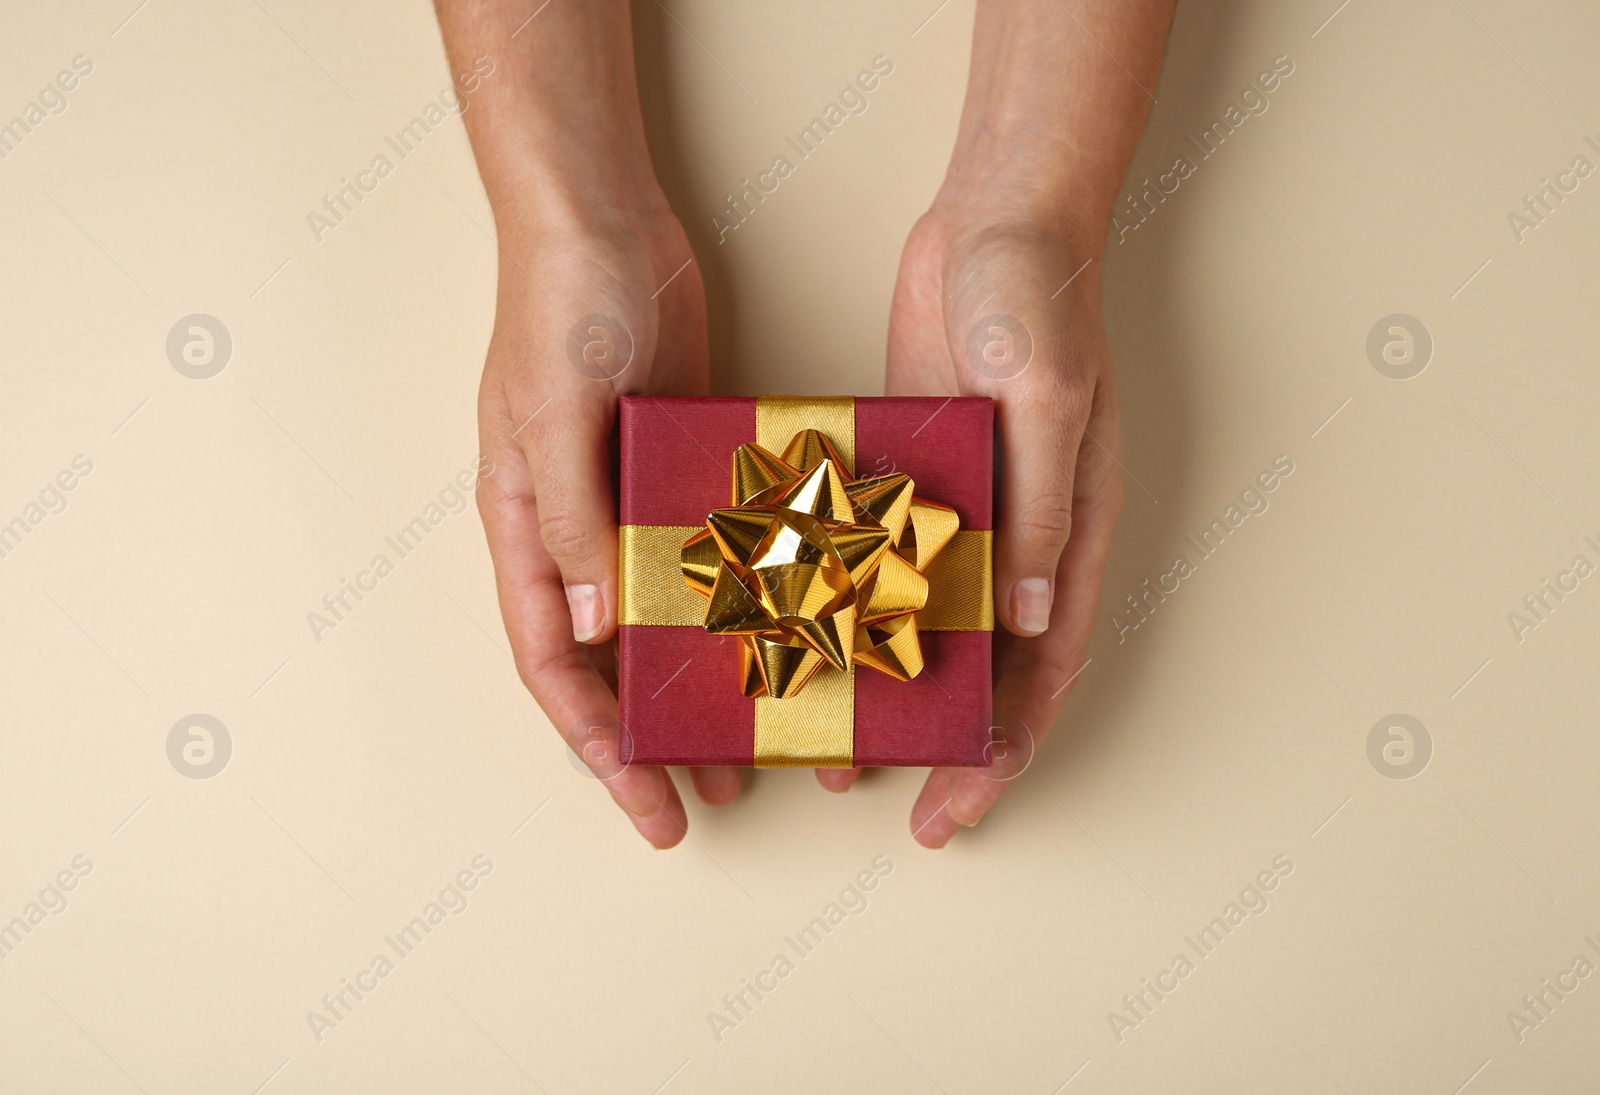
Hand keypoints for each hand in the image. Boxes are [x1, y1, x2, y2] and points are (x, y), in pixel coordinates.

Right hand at [475, 201, 741, 847]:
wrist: (601, 213)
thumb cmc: (562, 302)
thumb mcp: (559, 412)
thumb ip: (573, 519)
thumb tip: (589, 629)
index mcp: (525, 524)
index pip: (550, 662)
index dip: (594, 743)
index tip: (645, 803)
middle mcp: (574, 527)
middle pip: (606, 660)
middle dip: (652, 737)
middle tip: (711, 798)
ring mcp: (629, 500)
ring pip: (663, 619)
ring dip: (704, 680)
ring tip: (757, 741)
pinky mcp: (679, 468)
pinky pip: (710, 557)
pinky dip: (739, 601)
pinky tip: (786, 632)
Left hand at [814, 198, 1123, 846]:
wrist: (998, 217)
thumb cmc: (1038, 301)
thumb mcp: (1045, 404)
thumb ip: (1037, 513)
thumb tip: (1024, 624)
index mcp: (1071, 529)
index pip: (1044, 669)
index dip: (1004, 748)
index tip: (956, 808)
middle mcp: (1021, 534)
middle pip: (986, 666)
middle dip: (939, 740)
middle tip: (877, 796)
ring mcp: (965, 507)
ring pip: (927, 621)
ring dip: (884, 682)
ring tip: (822, 733)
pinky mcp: (915, 474)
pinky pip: (887, 558)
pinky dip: (853, 603)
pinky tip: (802, 632)